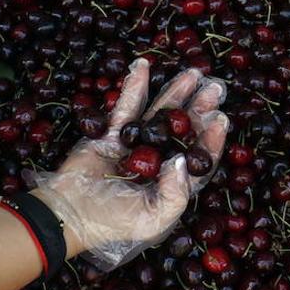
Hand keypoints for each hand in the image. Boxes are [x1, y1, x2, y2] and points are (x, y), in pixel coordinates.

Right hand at [29, 58, 228, 269]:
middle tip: (213, 88)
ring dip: (175, 93)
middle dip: (199, 109)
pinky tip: (144, 65)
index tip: (219, 119)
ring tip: (193, 74)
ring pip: (160, 114)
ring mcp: (135, 145)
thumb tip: (182, 160)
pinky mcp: (112, 133)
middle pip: (184, 130)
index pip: (197, 158)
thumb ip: (175, 194)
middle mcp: (157, 161)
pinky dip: (135, 86)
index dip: (210, 139)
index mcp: (171, 184)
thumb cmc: (114, 223)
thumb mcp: (153, 220)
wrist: (69, 214)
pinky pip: (127, 106)